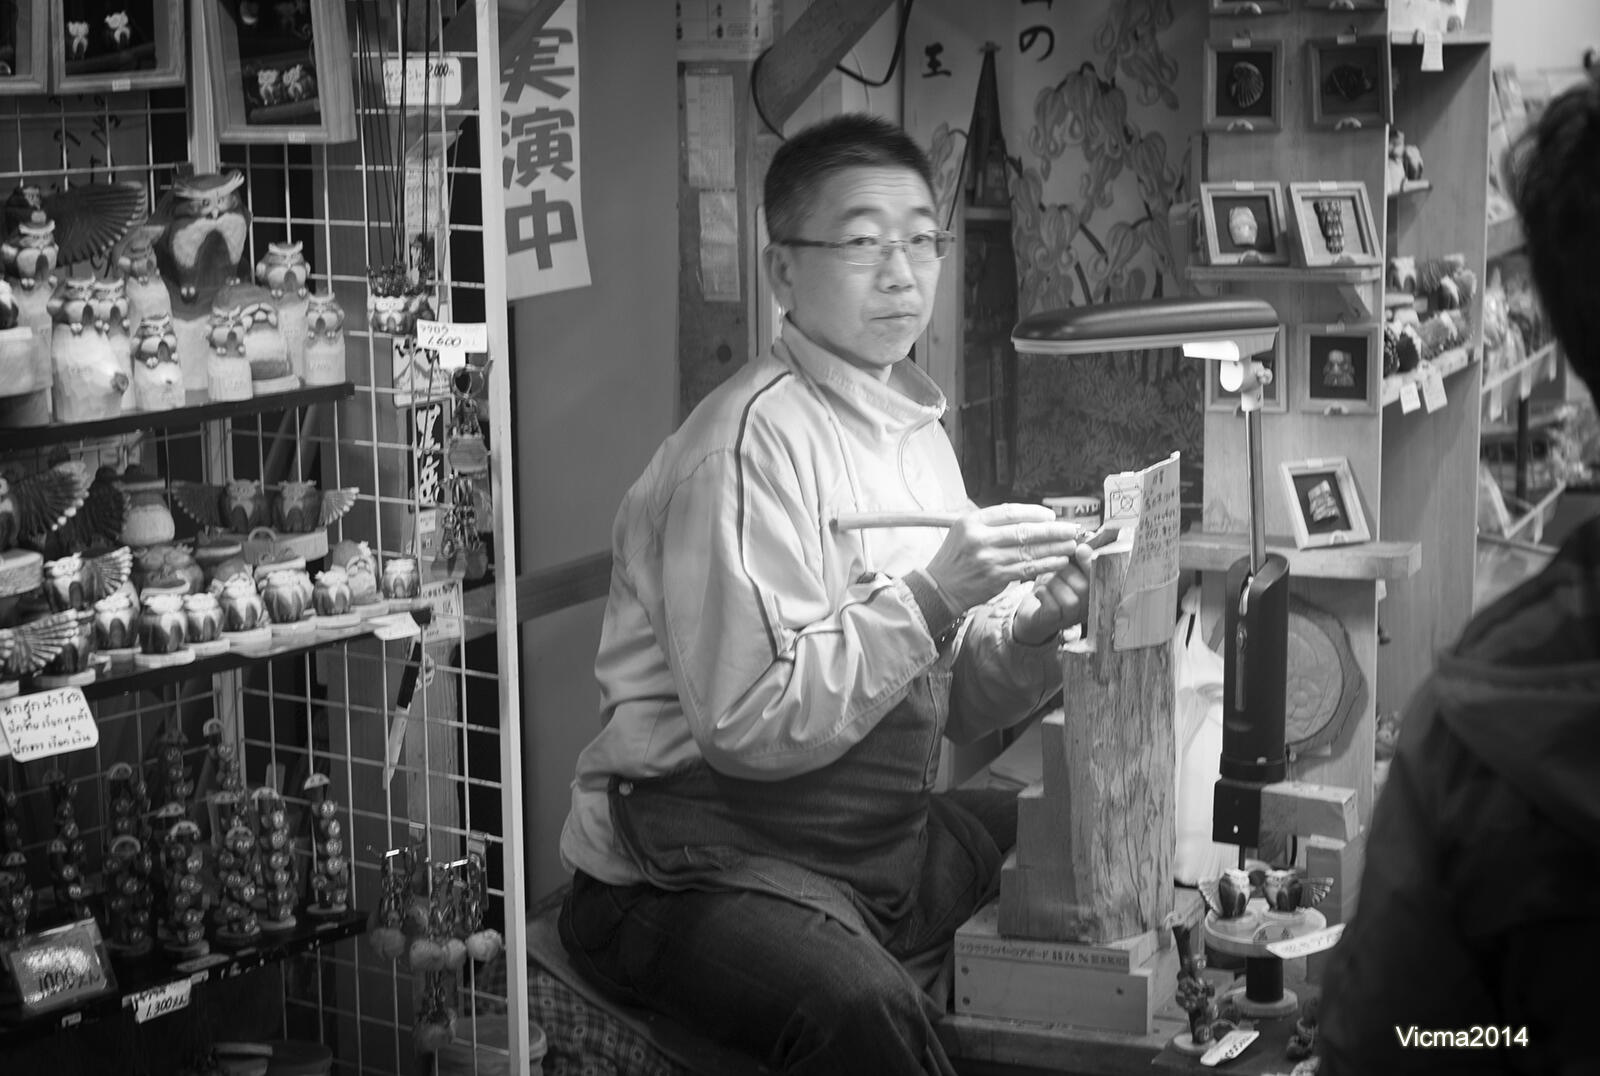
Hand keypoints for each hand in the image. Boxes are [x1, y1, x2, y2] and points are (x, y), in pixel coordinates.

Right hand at [922, 504, 1088, 613]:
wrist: (938, 588)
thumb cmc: (955, 558)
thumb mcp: (964, 531)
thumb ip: (991, 523)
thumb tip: (1027, 518)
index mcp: (972, 522)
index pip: (1010, 511)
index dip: (1034, 512)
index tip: (1051, 516)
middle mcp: (980, 538)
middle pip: (1024, 530)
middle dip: (1053, 530)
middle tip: (1071, 529)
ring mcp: (988, 559)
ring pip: (1029, 551)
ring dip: (1055, 547)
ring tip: (1071, 545)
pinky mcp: (996, 578)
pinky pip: (1028, 569)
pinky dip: (1046, 564)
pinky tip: (1060, 561)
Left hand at [1011, 541, 1095, 645]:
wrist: (1032, 611)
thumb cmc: (1052, 587)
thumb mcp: (1065, 570)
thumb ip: (1076, 560)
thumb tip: (1082, 546)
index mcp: (1093, 592)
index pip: (1100, 579)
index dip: (1090, 564)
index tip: (1080, 549)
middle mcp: (1087, 608)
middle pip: (1084, 587)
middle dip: (1066, 572)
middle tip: (1055, 569)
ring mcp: (1071, 617)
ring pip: (1070, 599)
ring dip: (1053, 584)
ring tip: (1047, 582)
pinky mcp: (1054, 621)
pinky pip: (1053, 607)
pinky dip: (1044, 594)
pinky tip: (1040, 591)